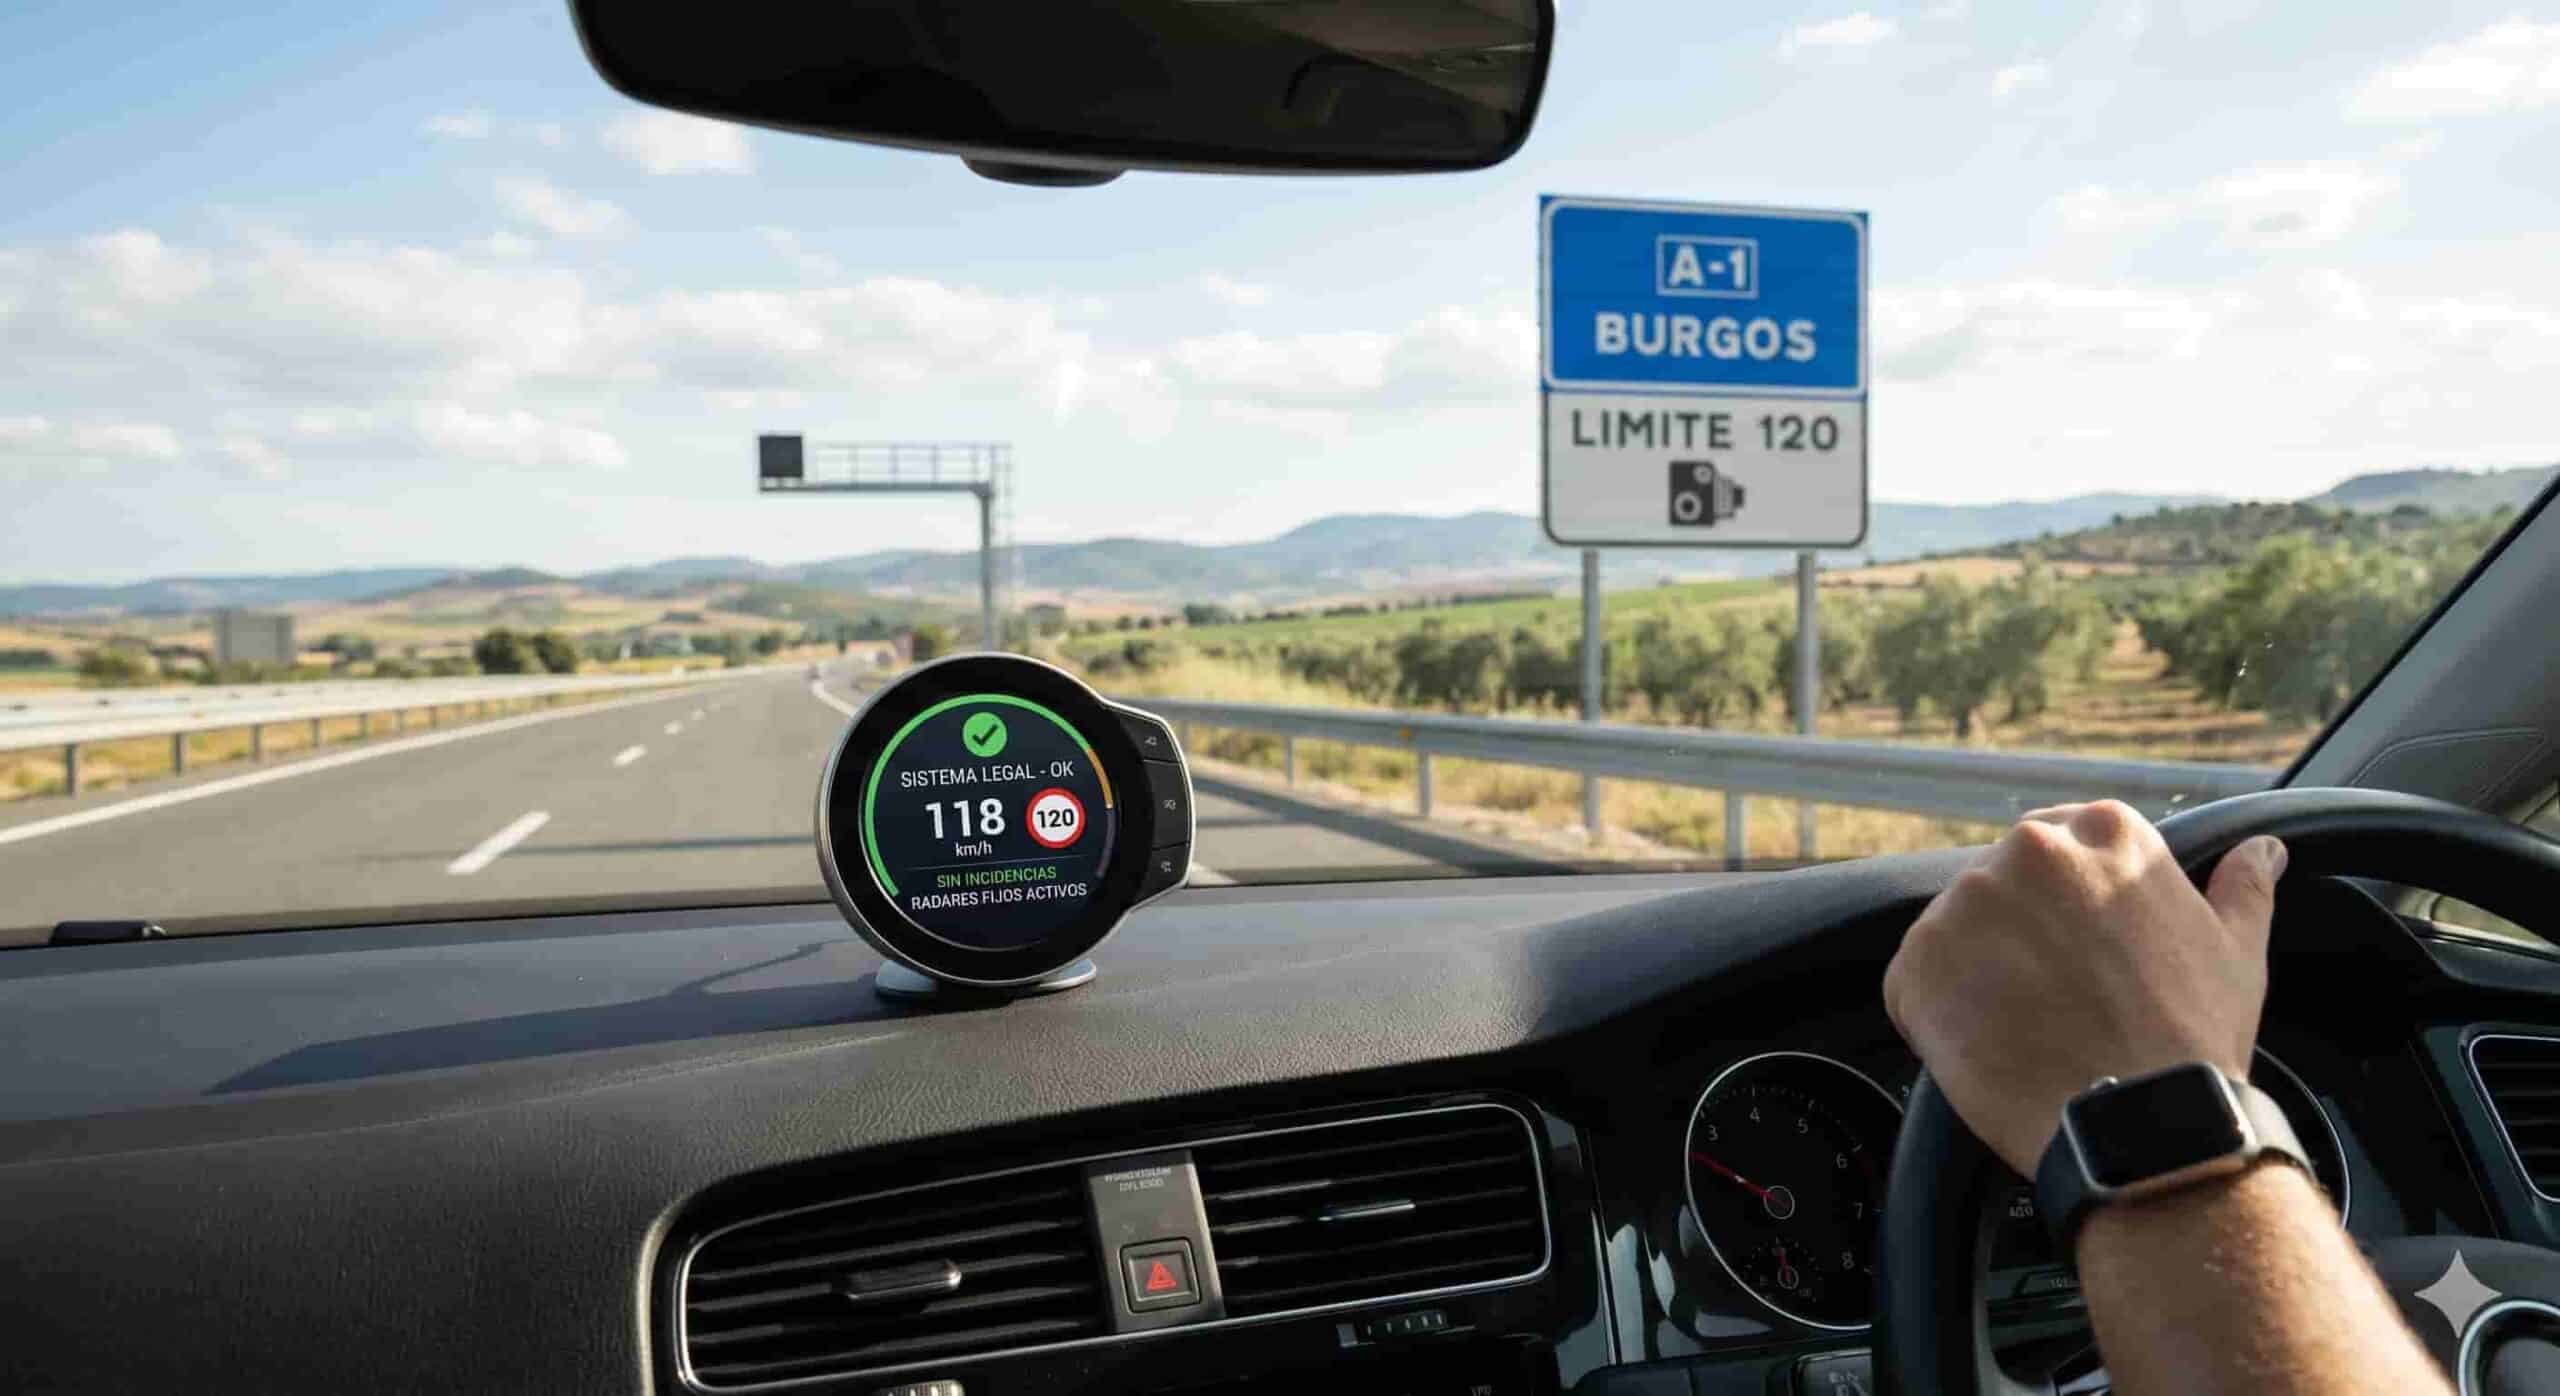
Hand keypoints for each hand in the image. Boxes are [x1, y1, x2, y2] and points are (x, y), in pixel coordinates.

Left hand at [1882, 800, 2287, 1176]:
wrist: (2143, 1122)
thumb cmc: (2193, 1040)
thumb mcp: (2237, 952)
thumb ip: (2240, 888)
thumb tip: (2259, 850)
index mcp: (2103, 831)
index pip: (2061, 851)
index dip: (2068, 911)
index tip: (2084, 955)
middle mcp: (2028, 850)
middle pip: (2005, 888)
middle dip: (2022, 938)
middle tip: (2061, 999)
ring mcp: (1966, 903)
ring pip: (1958, 932)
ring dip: (1981, 974)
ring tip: (2033, 1028)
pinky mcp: (1919, 961)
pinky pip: (1915, 982)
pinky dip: (1939, 1014)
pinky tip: (1991, 1046)